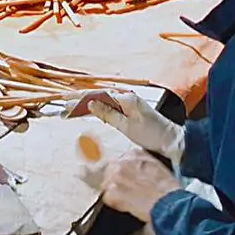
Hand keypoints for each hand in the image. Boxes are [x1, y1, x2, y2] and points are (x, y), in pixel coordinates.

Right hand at [69, 90, 184, 163]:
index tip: (66, 100)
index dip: (80, 97)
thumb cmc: (152, 133)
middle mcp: (126, 97)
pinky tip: (89, 111)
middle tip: (63, 104)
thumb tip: (91, 104)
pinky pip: (109, 107)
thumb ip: (107, 114)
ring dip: (87, 104)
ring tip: (72, 108)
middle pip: (98, 96)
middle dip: (80, 100)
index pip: (97, 94)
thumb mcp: (127, 126)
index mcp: (125, 98)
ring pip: (102, 101)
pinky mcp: (129, 111)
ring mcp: (128, 103)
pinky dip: (97, 109)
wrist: (170, 140)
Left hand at [85, 151, 182, 222]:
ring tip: (129, 200)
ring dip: (115, 193)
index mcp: (134, 154)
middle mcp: (122, 162)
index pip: (120, 161)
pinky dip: (115, 203)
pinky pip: (106, 198)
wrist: (169, 203)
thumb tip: (136, 168)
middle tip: (128, 192)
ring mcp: (115, 176)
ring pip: (107, 184)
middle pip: (110, 171)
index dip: (124, 173)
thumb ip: (142, 163)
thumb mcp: (157, 167)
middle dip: (117, 182)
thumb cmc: (168, 189)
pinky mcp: (112, 192)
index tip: (128, 180)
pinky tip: (127, 206)